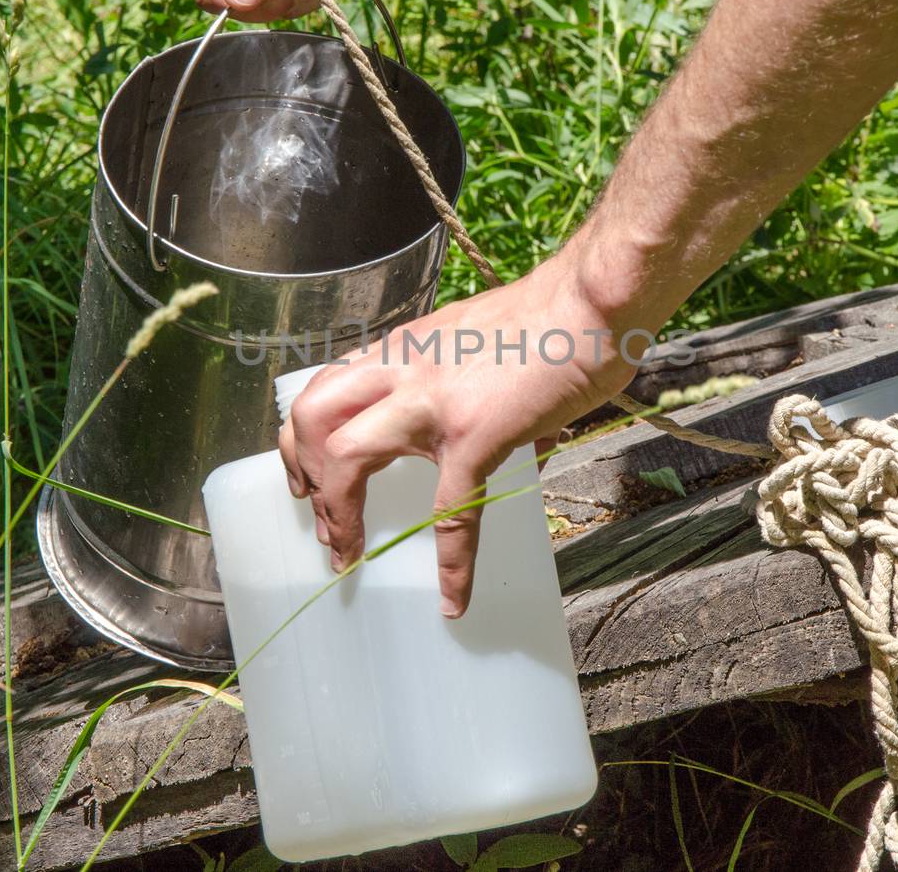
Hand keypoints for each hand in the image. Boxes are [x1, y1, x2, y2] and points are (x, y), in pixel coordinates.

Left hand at [278, 258, 646, 617]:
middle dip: (305, 474)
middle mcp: (403, 366)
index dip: (305, 438)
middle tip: (321, 520)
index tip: (311, 478)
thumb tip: (525, 439)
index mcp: (404, 347)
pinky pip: (452, 509)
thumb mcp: (484, 343)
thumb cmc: (555, 317)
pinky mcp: (476, 432)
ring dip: (338, 513)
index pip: (326, 386)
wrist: (592, 299)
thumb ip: (480, 387)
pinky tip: (454, 596)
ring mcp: (432, 400)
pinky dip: (451, 562)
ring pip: (347, 454)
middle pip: (312, 414)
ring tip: (349, 555)